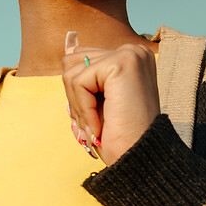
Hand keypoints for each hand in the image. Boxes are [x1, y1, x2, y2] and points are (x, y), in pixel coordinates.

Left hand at [61, 32, 159, 165]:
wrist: (138, 159)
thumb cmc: (118, 135)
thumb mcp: (96, 99)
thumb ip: (84, 72)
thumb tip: (67, 46)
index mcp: (129, 57)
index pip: (80, 58)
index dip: (78, 92)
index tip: (94, 118)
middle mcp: (133, 51)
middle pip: (72, 61)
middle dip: (75, 97)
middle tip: (93, 124)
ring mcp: (130, 54)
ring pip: (72, 71)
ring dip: (78, 106)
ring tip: (97, 126)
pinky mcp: (122, 63)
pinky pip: (79, 81)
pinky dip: (83, 109)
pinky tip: (101, 126)